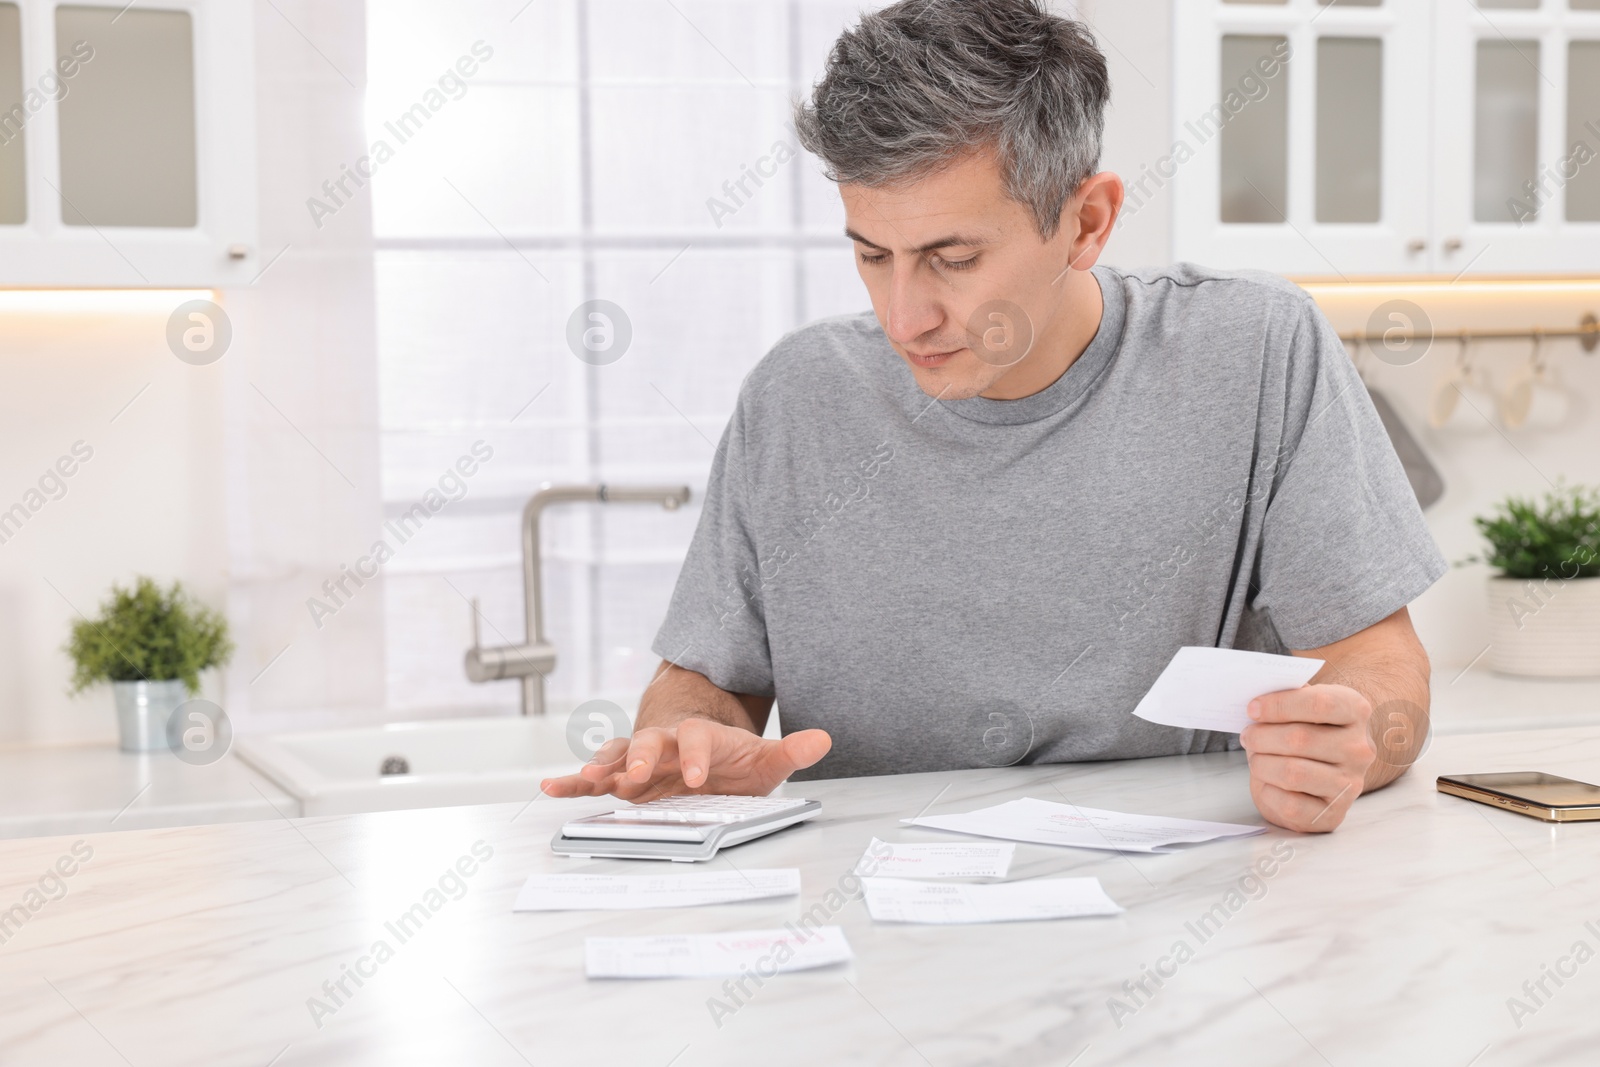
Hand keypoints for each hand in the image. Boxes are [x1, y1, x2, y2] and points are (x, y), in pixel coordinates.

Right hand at [541, 718, 832, 802]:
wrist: (702, 747)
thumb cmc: (732, 757)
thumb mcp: (765, 757)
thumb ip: (791, 750)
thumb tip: (824, 739)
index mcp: (699, 737)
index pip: (698, 740)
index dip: (696, 754)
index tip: (698, 775)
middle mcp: (664, 743)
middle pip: (649, 742)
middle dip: (641, 755)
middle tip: (636, 772)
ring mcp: (640, 758)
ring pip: (616, 756)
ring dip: (600, 766)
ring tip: (584, 779)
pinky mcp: (623, 777)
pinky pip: (592, 778)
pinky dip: (571, 783)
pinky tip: (549, 788)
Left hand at [1240, 683, 1374, 832]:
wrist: (1317, 776)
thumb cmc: (1303, 734)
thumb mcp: (1299, 709)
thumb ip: (1284, 698)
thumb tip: (1257, 702)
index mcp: (1355, 711)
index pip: (1320, 703)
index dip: (1280, 705)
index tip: (1252, 709)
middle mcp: (1359, 748)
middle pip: (1299, 739)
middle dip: (1261, 737)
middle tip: (1248, 736)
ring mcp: (1350, 784)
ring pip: (1292, 772)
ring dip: (1262, 763)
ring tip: (1256, 758)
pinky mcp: (1332, 814)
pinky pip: (1289, 803)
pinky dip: (1268, 792)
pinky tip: (1268, 783)